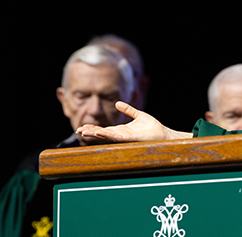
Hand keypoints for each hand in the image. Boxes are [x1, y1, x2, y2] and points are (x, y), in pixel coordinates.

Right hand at [76, 101, 191, 143]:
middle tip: (78, 130)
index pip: (104, 129)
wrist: (164, 134)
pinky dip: (107, 135)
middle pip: (102, 134)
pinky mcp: (130, 139)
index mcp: (122, 130)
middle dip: (90, 132)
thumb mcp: (139, 115)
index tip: (83, 126)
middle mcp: (121, 135)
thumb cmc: (153, 127)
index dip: (94, 128)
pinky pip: (116, 137)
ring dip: (95, 134)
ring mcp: (125, 138)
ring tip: (83, 132)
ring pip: (106, 136)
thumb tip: (117, 103)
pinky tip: (99, 133)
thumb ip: (128, 110)